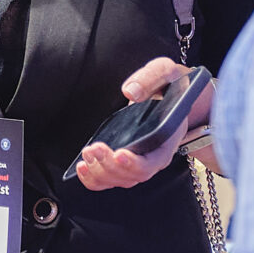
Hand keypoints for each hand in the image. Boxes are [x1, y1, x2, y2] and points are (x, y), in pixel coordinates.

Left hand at [73, 57, 215, 191]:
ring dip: (100, 172)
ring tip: (87, 154)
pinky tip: (82, 168)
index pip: (153, 163)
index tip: (119, 153)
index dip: (135, 163)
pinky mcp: (125, 161)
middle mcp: (155, 156)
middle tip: (94, 148)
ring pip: (120, 180)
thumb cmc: (169, 84)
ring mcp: (140, 161)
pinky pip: (110, 179)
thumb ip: (151, 78)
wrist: (171, 93)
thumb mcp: (165, 72)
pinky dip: (94, 178)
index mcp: (168, 139)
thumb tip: (130, 91)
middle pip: (133, 175)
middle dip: (110, 166)